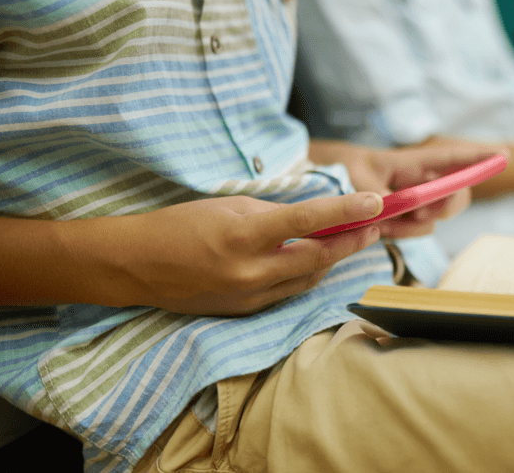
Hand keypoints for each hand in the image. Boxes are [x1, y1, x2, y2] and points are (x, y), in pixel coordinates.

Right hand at [98, 193, 385, 314]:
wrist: (136, 266)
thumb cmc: (180, 224)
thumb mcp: (230, 206)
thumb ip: (275, 214)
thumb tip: (312, 218)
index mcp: (245, 237)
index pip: (308, 222)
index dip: (347, 211)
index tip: (377, 202)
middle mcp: (251, 272)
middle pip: (319, 258)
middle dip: (352, 240)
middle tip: (374, 223)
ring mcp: (249, 297)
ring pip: (308, 279)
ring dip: (333, 258)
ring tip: (351, 237)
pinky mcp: (246, 312)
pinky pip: (288, 292)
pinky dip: (306, 274)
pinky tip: (315, 259)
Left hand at [309, 140, 507, 237]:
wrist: (328, 182)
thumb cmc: (346, 168)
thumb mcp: (356, 175)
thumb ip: (375, 193)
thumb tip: (390, 209)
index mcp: (413, 162)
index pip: (451, 159)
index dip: (478, 157)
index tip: (503, 156)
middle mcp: (421, 182)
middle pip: (456, 194)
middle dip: (446, 206)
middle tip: (422, 211)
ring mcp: (415, 203)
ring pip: (434, 219)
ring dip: (413, 224)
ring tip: (383, 221)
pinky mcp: (406, 221)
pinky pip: (416, 232)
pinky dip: (400, 233)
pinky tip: (380, 228)